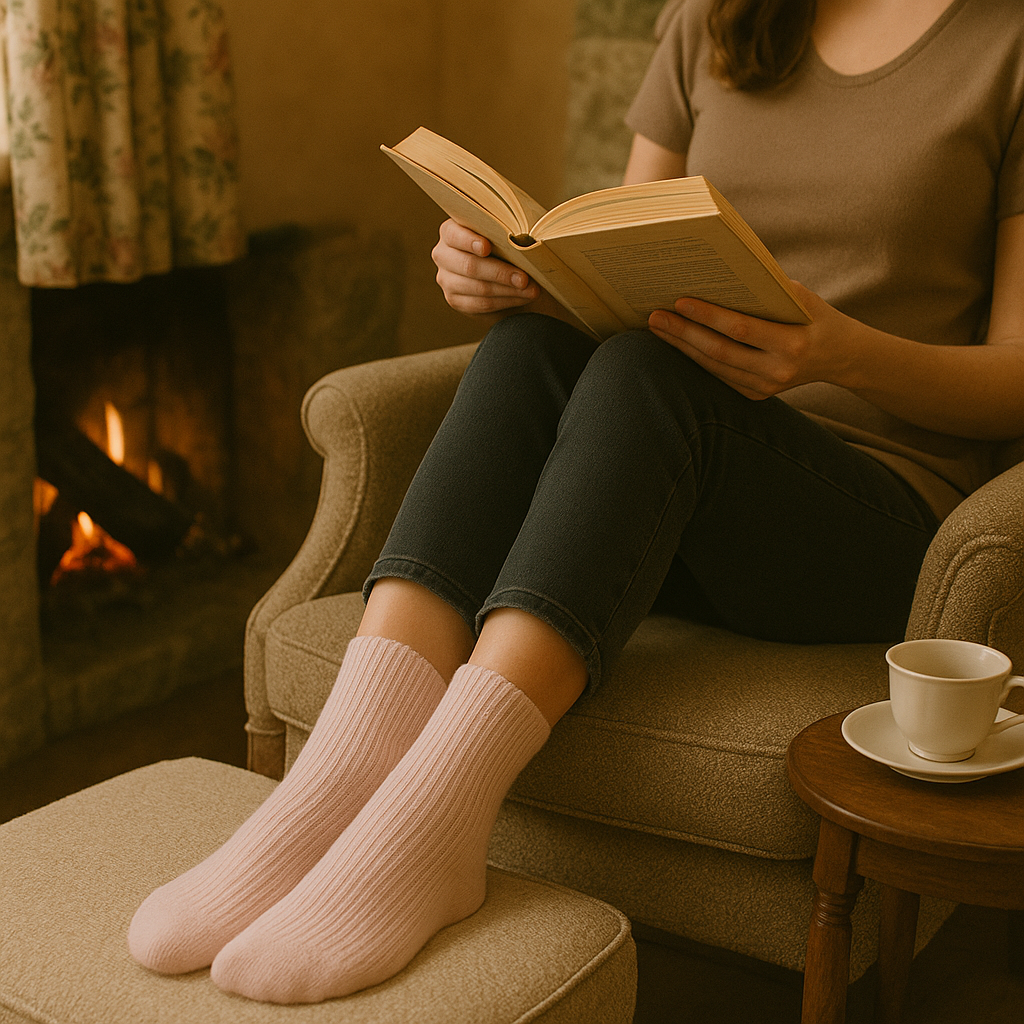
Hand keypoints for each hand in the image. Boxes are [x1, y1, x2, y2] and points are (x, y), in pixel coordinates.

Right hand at [432, 219, 538, 316]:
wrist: (500, 275)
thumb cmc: (504, 247)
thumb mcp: (501, 236)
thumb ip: (504, 234)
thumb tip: (525, 241)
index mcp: (450, 231)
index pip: (454, 235)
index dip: (470, 241)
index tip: (487, 248)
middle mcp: (443, 254)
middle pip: (470, 266)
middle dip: (500, 273)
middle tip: (524, 279)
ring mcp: (446, 279)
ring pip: (478, 288)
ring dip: (508, 290)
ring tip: (531, 290)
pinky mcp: (455, 300)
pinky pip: (481, 304)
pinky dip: (506, 301)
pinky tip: (522, 298)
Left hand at [647, 283, 856, 399]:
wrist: (841, 356)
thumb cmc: (815, 316)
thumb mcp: (800, 298)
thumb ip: (765, 290)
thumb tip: (717, 275)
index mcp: (792, 344)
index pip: (741, 329)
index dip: (708, 316)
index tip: (680, 302)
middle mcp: (778, 371)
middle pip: (719, 352)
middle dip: (684, 333)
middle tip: (655, 316)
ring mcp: (765, 387)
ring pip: (714, 367)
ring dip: (682, 347)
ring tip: (658, 328)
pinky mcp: (755, 395)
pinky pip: (719, 376)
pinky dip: (696, 358)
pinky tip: (678, 342)